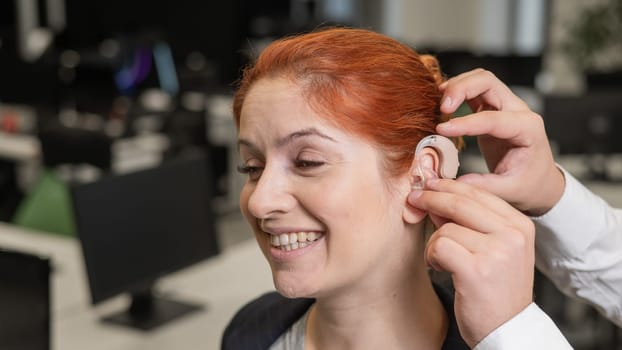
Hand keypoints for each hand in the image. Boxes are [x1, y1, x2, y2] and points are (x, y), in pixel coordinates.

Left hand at [409, 178, 534, 346]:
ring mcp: (497, 252)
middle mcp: (513, 235)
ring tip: (443, 260)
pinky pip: (439, 246)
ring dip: (435, 243)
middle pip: (460, 202)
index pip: (478, 193)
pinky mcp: (477, 270)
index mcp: (520, 225)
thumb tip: (436, 193)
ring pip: (446, 228)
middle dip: (431, 198)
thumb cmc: (495, 288)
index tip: (429, 184)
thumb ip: (470, 220)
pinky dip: (433, 256)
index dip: (448, 186)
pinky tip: (441, 268)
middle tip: (414, 199)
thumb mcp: (495, 248)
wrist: (506, 329)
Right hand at [437, 69, 563, 214]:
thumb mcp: (510, 190)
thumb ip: (484, 185)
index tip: (442, 130)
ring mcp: (505, 106)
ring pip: (480, 80)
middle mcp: (518, 111)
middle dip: (461, 88)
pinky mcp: (492, 109)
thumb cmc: (528, 184)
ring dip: (458, 85)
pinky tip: (443, 102)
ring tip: (439, 103)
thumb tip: (457, 181)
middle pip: (487, 82)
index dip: (465, 123)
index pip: (493, 118)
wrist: (539, 180)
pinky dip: (457, 90)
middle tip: (441, 107)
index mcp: (527, 129)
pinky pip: (474, 90)